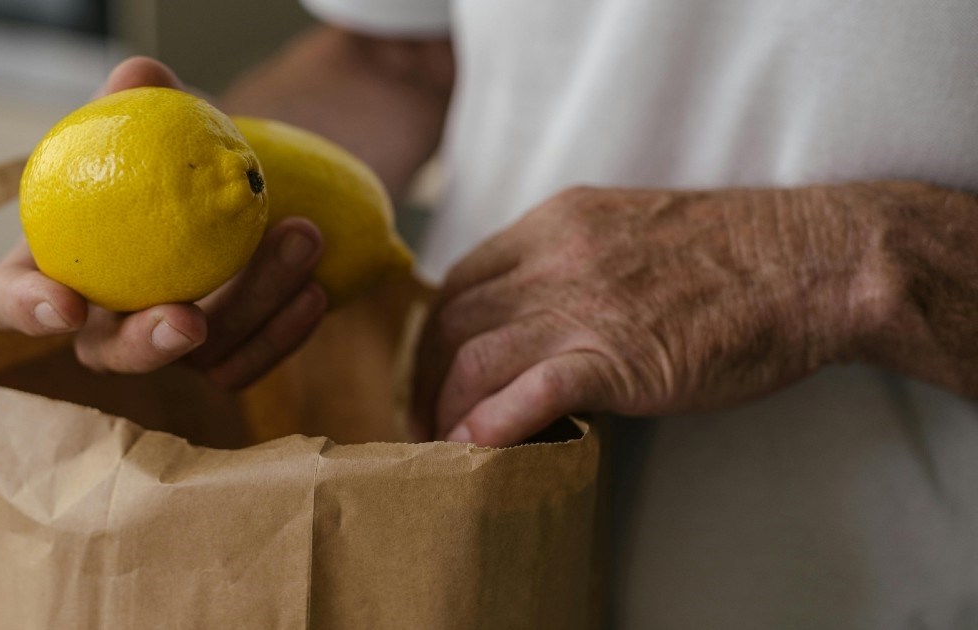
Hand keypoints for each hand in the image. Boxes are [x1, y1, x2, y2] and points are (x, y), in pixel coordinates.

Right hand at [0, 57, 327, 387]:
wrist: (241, 182)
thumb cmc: (173, 152)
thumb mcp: (155, 122)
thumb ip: (134, 100)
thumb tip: (142, 75)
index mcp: (60, 264)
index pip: (13, 299)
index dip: (28, 309)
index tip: (65, 305)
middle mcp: (108, 318)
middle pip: (110, 354)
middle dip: (147, 345)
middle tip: (190, 319)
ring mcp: (168, 345)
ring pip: (201, 355)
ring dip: (254, 303)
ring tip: (303, 237)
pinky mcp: (226, 355)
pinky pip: (252, 361)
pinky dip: (285, 332)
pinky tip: (316, 290)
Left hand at [412, 185, 871, 445]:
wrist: (812, 264)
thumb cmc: (738, 255)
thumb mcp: (631, 232)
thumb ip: (575, 263)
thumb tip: (539, 318)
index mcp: (557, 221)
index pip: (461, 277)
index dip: (437, 331)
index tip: (438, 368)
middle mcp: (555, 256)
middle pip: (452, 319)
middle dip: (427, 374)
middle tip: (429, 416)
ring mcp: (582, 305)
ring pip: (472, 357)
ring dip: (446, 408)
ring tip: (445, 446)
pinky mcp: (615, 356)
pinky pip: (527, 391)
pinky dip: (489, 425)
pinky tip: (474, 452)